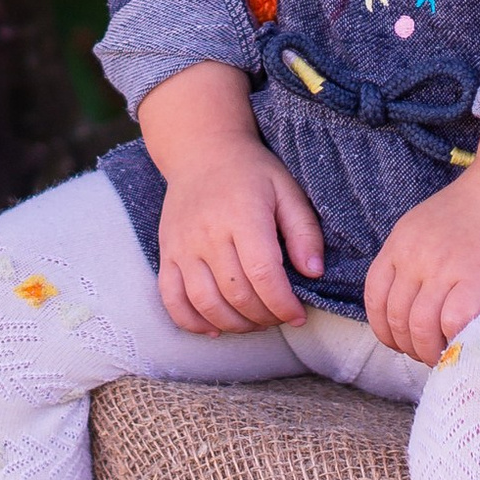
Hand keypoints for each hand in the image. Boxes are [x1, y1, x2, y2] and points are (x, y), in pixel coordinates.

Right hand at [141, 61, 324, 335]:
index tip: (298, 315)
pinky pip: (171, 298)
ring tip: (254, 322)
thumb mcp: (287, 190)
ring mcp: (182, 245)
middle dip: (264, 317)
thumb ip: (304, 231)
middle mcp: (208, 232)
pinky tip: (214, 328)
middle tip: (279, 317)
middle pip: (236, 293)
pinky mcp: (166, 253)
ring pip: (204, 302)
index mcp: (243, 214)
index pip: (263, 273)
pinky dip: (191, 321)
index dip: (282, 304)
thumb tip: (314, 272)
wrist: (200, 152)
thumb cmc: (251, 172)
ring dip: (233, 324)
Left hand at [363, 121, 479, 364]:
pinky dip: (455, 341)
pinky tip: (464, 342)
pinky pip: (453, 325)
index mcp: (400, 243)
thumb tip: (413, 302)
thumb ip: (415, 257)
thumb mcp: (428, 224)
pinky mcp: (477, 280)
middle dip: (409, 346)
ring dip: (430, 351)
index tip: (400, 341)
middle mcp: (415, 257)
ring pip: (420, 329)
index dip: (384, 329)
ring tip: (446, 354)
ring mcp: (444, 268)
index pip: (374, 298)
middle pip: (396, 319)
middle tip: (429, 353)